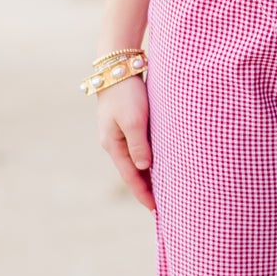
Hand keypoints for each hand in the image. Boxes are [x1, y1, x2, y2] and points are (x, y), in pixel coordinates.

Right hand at [97, 76, 153, 209]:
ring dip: (148, 175)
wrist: (118, 66)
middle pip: (132, 172)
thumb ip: (139, 145)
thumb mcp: (134, 120)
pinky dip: (149, 159)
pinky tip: (159, 163)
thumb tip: (144, 167)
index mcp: (113, 144)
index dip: (143, 194)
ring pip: (136, 160)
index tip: (156, 209)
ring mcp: (120, 133)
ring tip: (163, 189)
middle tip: (163, 206)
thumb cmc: (127, 92)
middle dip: (146, 188)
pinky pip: (139, 148)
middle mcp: (114, 142)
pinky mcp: (128, 123)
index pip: (130, 177)